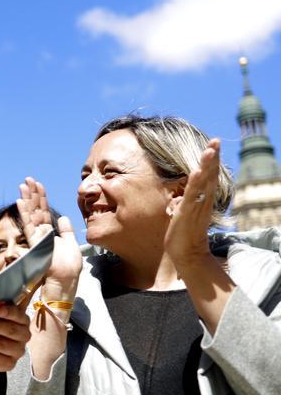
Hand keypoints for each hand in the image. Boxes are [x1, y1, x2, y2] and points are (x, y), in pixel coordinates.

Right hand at [18, 177, 80, 300]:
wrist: (65, 281)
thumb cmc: (68, 267)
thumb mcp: (71, 244)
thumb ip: (66, 231)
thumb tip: (62, 218)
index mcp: (49, 234)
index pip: (43, 212)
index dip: (41, 198)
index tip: (38, 185)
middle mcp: (40, 234)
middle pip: (35, 210)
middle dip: (32, 194)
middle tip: (28, 179)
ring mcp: (36, 238)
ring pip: (31, 214)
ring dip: (27, 199)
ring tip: (24, 184)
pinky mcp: (35, 243)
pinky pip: (28, 225)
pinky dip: (24, 213)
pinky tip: (20, 201)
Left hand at [165, 139, 220, 271]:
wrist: (187, 253)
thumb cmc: (184, 233)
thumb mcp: (183, 212)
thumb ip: (184, 202)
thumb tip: (179, 197)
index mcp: (203, 198)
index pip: (209, 175)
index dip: (211, 160)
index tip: (213, 144)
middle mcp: (204, 200)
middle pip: (211, 175)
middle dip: (213, 157)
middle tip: (215, 141)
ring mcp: (197, 205)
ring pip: (204, 182)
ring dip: (207, 165)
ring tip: (210, 150)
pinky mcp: (188, 213)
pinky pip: (193, 195)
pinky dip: (195, 183)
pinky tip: (196, 171)